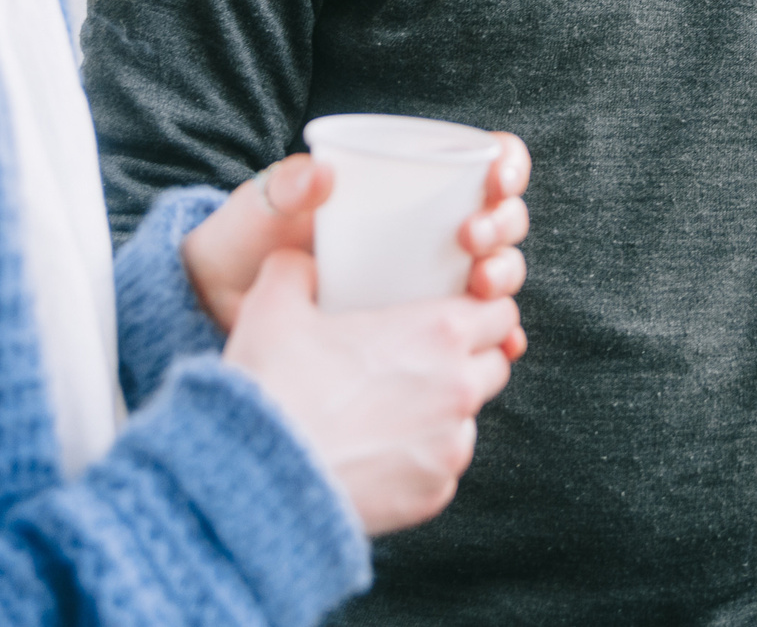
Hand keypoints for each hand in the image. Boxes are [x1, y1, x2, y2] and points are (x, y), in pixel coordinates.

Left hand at [182, 133, 533, 357]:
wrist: (224, 302)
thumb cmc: (250, 239)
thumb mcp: (265, 206)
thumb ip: (288, 185)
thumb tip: (322, 173)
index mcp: (410, 184)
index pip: (481, 161)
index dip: (507, 164)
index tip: (496, 181)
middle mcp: (432, 229)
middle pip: (501, 218)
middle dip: (503, 227)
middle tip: (472, 240)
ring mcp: (432, 278)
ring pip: (498, 269)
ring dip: (504, 274)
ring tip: (479, 287)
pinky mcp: (424, 328)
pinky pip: (478, 330)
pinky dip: (502, 334)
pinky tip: (506, 343)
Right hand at [227, 251, 519, 533]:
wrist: (257, 478)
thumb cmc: (272, 384)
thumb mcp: (274, 305)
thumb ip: (296, 269)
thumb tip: (302, 262)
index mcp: (439, 332)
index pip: (500, 311)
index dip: (481, 309)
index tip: (454, 313)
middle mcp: (459, 389)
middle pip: (494, 364)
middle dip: (470, 358)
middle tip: (423, 358)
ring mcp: (451, 448)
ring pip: (468, 419)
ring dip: (443, 411)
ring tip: (393, 408)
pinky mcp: (433, 494)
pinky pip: (441, 469)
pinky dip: (419, 459)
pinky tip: (378, 452)